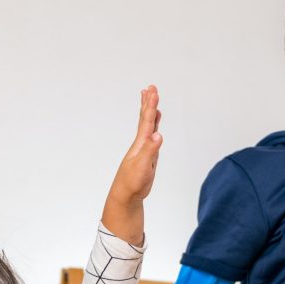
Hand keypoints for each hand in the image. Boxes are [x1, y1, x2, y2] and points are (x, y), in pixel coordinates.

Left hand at [107, 85, 162, 207]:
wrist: (126, 196)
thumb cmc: (132, 182)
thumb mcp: (143, 166)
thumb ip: (150, 150)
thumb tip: (158, 134)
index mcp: (141, 143)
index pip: (146, 120)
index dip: (150, 105)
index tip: (153, 91)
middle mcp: (141, 143)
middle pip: (145, 119)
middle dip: (149, 103)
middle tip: (151, 87)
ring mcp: (144, 149)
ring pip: (148, 127)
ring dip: (150, 113)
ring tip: (152, 101)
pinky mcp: (148, 157)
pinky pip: (152, 138)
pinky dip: (154, 129)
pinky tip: (155, 128)